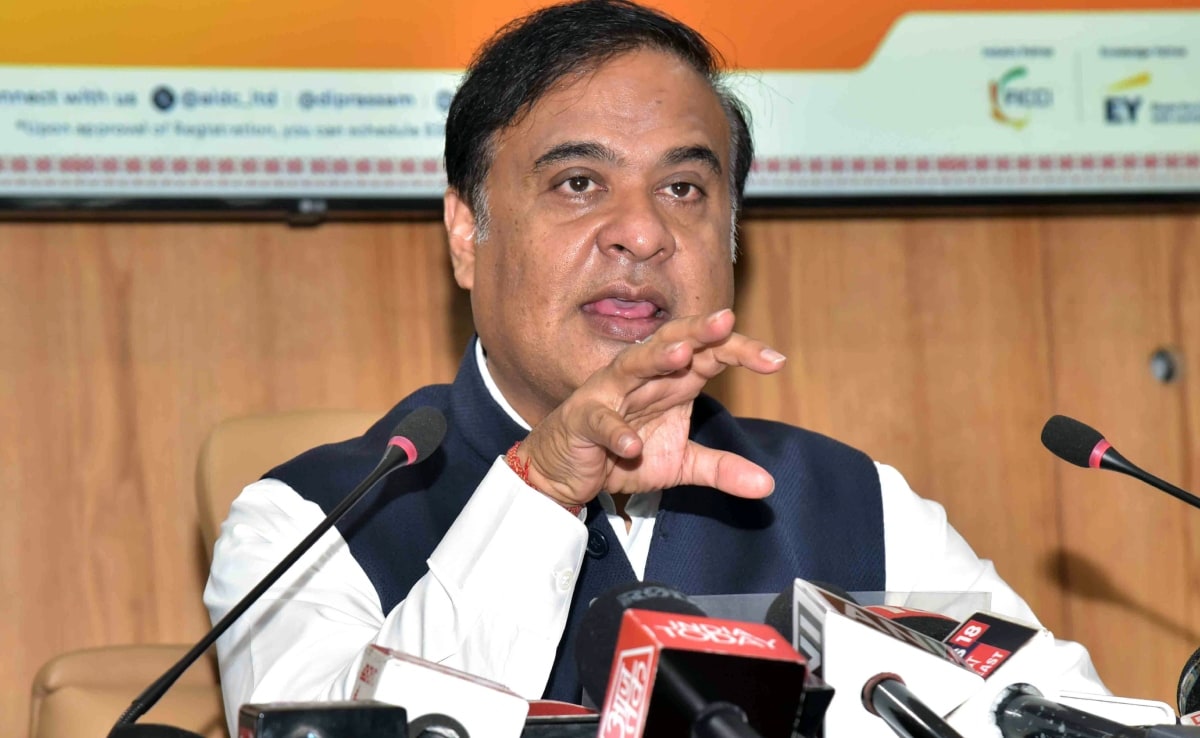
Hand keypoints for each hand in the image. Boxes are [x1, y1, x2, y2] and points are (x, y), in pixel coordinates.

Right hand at [516, 309, 785, 506]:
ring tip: (683, 355)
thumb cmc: (622, 454)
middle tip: (727, 321)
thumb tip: (767, 486)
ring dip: (656, 358)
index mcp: (671, 381)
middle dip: (700, 331)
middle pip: (673, 344)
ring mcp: (609, 394)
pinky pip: (600, 421)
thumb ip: (721, 469)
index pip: (708, 354)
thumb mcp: (679, 465)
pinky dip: (615, 431)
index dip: (740, 351)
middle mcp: (642, 378)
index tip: (776, 361)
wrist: (566, 472)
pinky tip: (632, 445)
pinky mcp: (582, 420)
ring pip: (632, 366)